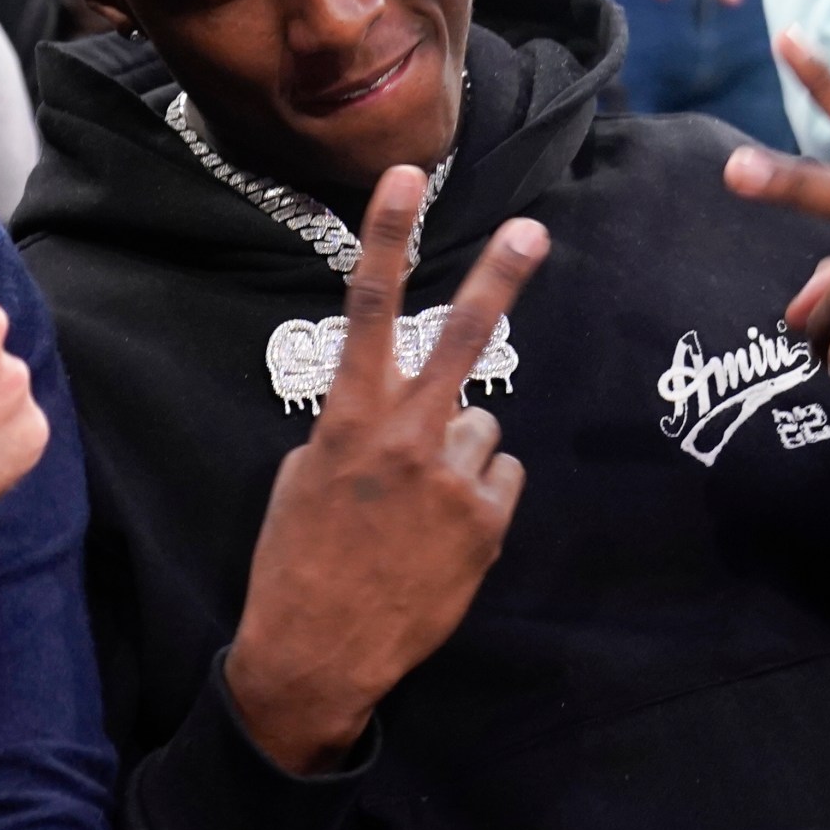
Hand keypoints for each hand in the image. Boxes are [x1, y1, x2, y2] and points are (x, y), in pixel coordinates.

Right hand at [224, 171, 545, 774]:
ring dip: (458, 455)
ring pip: (480, 428)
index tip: (407, 177)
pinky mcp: (486, 524)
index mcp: (347, 418)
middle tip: (532, 230)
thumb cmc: (297, 560)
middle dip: (498, 278)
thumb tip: (398, 409)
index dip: (389, 235)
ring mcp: (452, 480)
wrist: (318, 652)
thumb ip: (353, 428)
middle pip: (462, 338)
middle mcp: (406, 437)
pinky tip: (441, 533)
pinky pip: (497, 480)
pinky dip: (477, 499)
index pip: (369, 308)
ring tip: (417, 506)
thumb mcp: (304, 477)